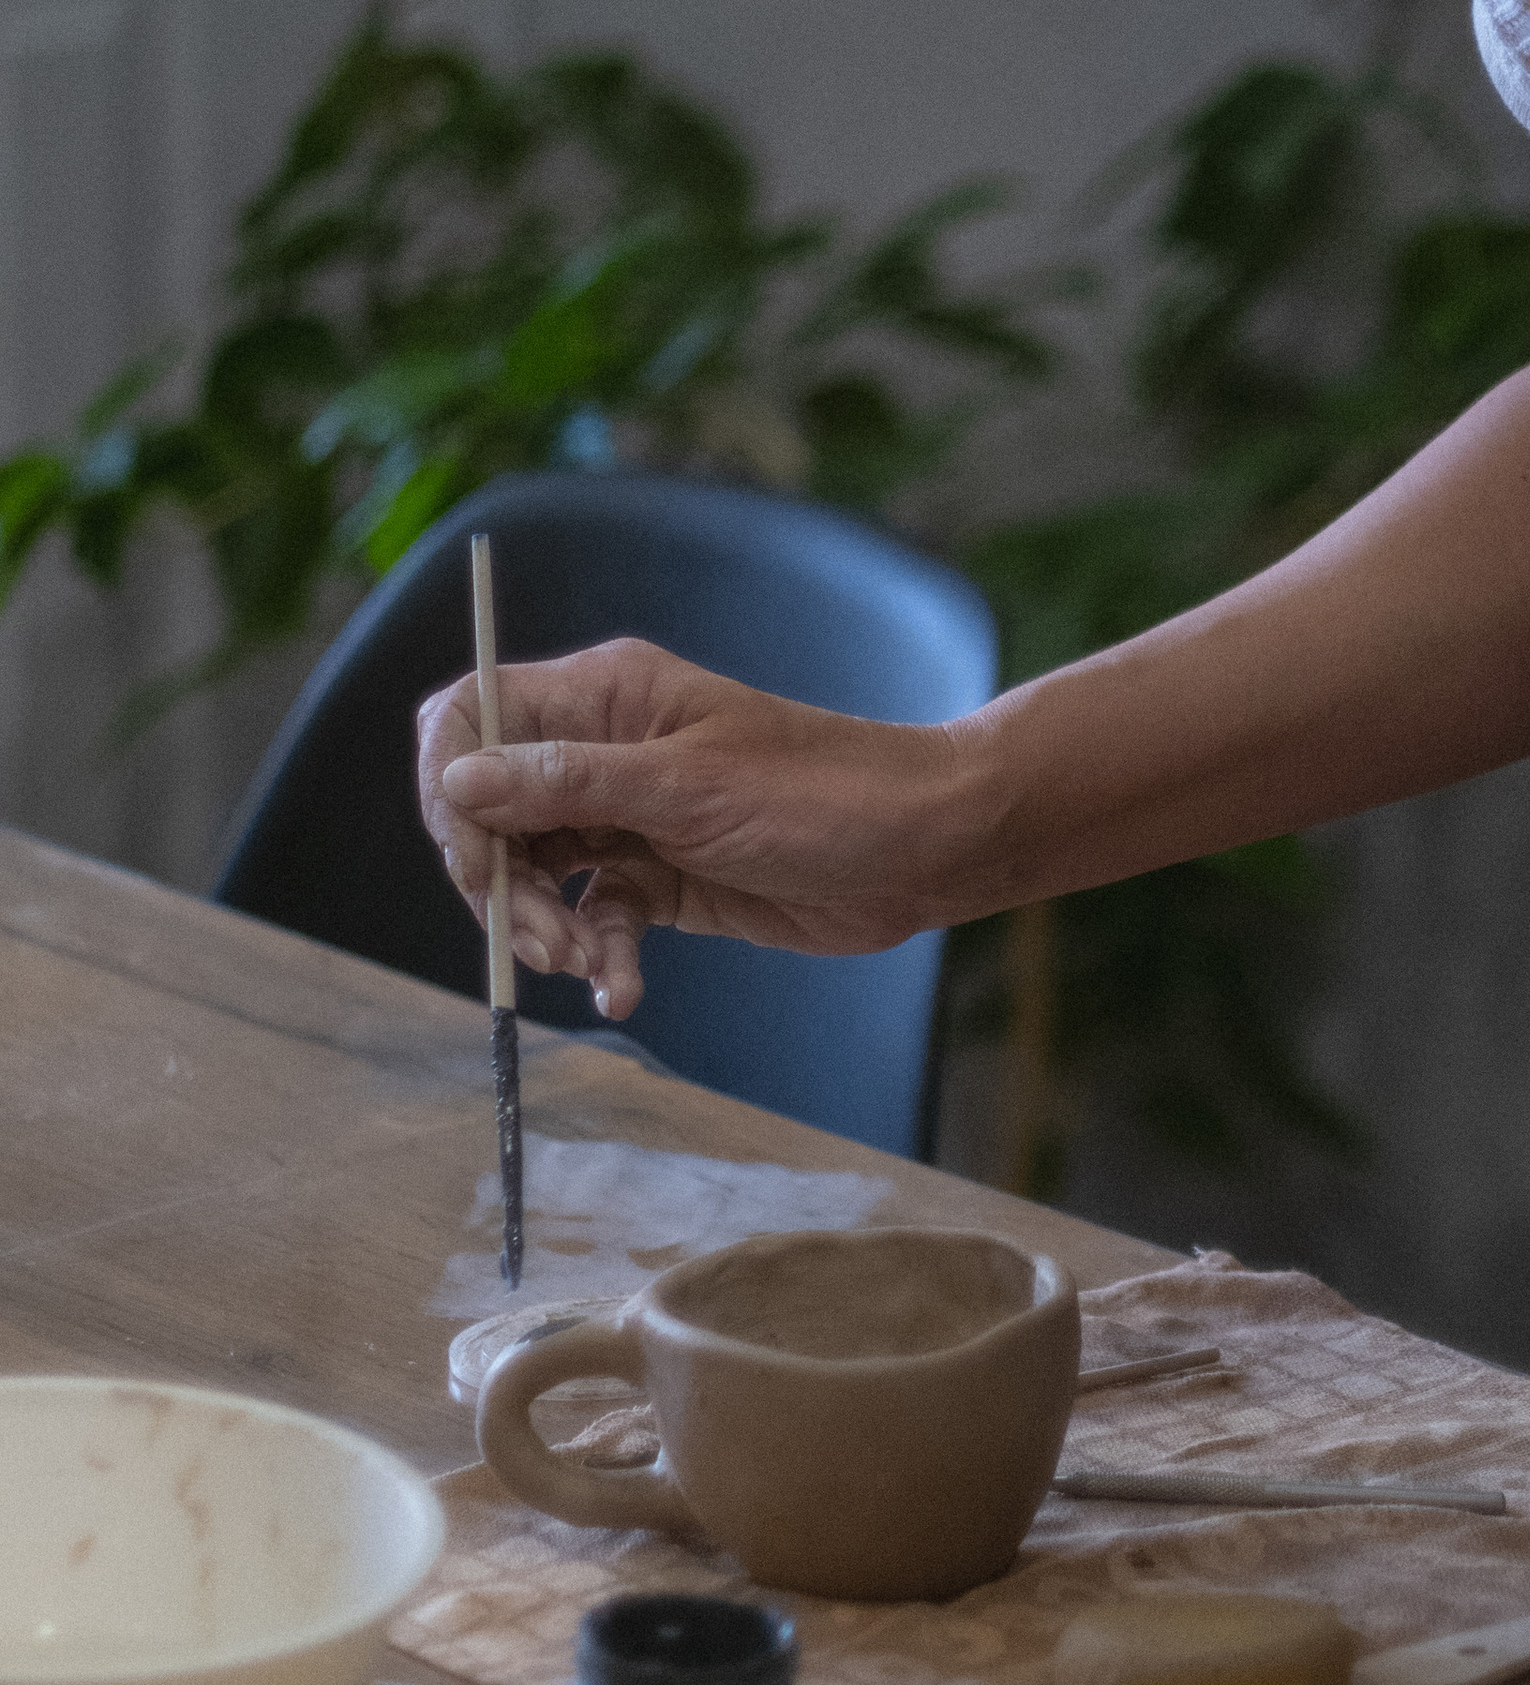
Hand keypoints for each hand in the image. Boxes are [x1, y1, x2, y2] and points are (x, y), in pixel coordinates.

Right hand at [418, 637, 966, 1018]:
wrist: (924, 849)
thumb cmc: (825, 792)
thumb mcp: (689, 788)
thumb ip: (569, 784)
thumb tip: (459, 781)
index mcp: (604, 697)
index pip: (472, 717)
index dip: (449, 786)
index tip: (468, 859)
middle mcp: (606, 751)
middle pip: (492, 809)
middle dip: (496, 879)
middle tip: (533, 938)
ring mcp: (631, 816)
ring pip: (536, 870)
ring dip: (543, 925)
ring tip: (581, 963)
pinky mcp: (661, 878)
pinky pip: (596, 916)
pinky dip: (600, 953)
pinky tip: (621, 988)